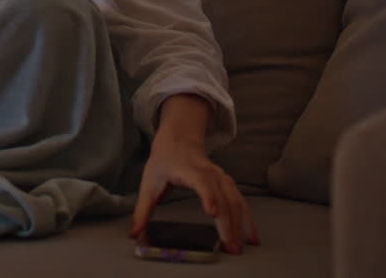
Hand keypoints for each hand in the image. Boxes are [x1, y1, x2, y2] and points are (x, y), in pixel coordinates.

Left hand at [129, 97, 259, 254]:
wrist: (179, 139)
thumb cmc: (163, 162)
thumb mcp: (148, 184)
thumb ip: (142, 211)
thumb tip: (135, 234)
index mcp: (188, 169)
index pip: (201, 182)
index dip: (208, 196)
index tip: (213, 213)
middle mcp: (209, 172)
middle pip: (222, 197)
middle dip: (228, 222)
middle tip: (229, 246)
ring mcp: (221, 177)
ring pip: (235, 199)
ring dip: (241, 223)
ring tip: (241, 245)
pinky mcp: (227, 183)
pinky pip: (240, 200)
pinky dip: (246, 217)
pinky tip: (250, 235)